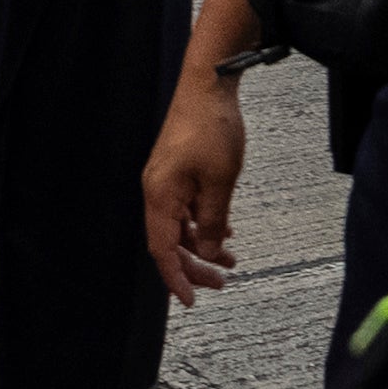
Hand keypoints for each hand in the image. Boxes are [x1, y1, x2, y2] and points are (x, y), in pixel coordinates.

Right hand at [143, 75, 246, 303]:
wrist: (207, 86)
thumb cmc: (211, 128)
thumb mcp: (221, 182)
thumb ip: (213, 222)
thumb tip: (208, 254)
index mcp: (161, 196)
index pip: (163, 250)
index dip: (176, 279)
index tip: (190, 302)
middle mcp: (157, 191)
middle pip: (170, 243)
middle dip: (194, 267)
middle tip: (222, 283)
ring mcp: (166, 181)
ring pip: (180, 227)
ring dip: (202, 246)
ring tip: (230, 260)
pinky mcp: (176, 172)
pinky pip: (185, 209)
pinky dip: (203, 224)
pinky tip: (225, 229)